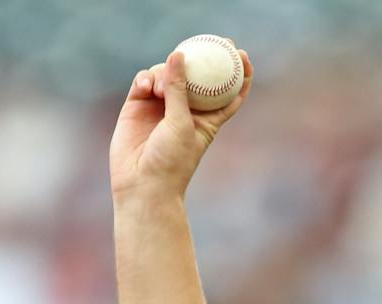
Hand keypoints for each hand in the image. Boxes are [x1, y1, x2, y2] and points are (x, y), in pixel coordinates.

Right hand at [109, 46, 252, 200]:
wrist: (142, 183)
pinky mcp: (138, 105)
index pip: (227, 93)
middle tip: (206, 41)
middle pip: (195, 77)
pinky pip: (144, 81)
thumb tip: (179, 55)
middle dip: (201, 58)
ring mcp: (161, 106)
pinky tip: (146, 86)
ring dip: (164, 74)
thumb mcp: (181, 123)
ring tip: (159, 88)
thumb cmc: (171, 161)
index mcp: (207, 119)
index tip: (242, 55)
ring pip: (166, 75)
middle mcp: (185, 111)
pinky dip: (146, 78)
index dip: (237, 74)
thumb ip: (179, 90)